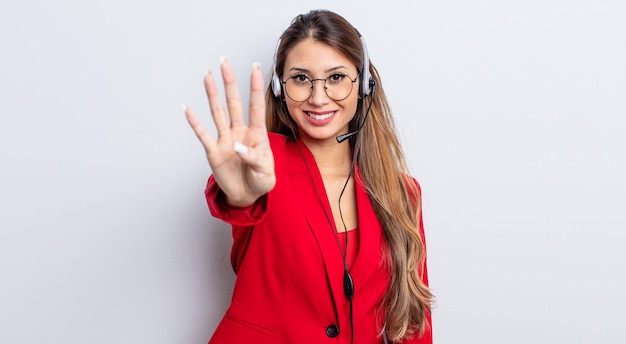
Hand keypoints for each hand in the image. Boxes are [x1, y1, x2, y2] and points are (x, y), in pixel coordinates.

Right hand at [184, 58, 275, 206]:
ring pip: (218, 112)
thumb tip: (237, 146)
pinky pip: (203, 135)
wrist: (246, 196)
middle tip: (225, 62)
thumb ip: (255, 158)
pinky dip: (195, 122)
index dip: (255, 87)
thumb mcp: (266, 173)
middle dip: (229, 82)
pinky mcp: (213, 152)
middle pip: (233, 103)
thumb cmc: (260, 181)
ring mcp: (225, 140)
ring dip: (212, 94)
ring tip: (207, 76)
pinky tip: (187, 109)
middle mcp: (240, 132)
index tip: (255, 67)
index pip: (256, 106)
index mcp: (257, 134)